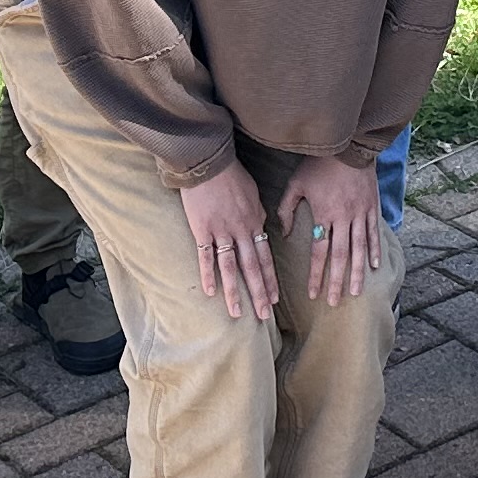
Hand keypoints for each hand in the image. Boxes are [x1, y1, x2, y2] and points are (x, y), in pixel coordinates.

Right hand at [181, 163, 277, 317]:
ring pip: (231, 267)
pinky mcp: (202, 230)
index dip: (270, 279)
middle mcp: (241, 231)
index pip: (265, 257)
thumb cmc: (232, 175)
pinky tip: (211, 292)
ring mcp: (221, 231)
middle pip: (252, 267)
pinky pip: (206, 256)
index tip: (275, 299)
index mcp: (255, 223)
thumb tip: (260, 226)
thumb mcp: (253, 193)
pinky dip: (208, 275)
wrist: (210, 163)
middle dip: (259, 292)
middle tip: (263, 315)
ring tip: (237, 313)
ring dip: (235, 292)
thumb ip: (258, 213)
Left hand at [278, 157, 385, 307]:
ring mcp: (360, 213)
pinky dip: (375, 250)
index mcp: (324, 214)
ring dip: (357, 272)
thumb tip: (285, 233)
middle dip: (337, 281)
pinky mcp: (371, 206)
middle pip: (340, 256)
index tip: (313, 293)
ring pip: (360, 248)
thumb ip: (287, 209)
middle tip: (335, 302)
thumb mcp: (296, 183)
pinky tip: (374, 266)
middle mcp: (344, 218)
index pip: (319, 251)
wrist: (348, 144)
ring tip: (355, 291)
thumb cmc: (319, 164)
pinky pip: (373, 232)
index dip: (316, 274)